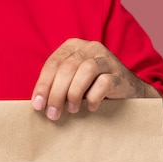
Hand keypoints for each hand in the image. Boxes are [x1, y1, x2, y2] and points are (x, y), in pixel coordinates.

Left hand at [31, 38, 158, 119]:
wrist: (126, 93)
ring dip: (74, 94)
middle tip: (53, 114)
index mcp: (73, 47)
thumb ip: (55, 86)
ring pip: (85, 71)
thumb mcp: (70, 83)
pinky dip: (94, 97)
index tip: (38, 106)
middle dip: (56, 93)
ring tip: (72, 109)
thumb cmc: (90, 88)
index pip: (53, 63)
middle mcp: (90, 48)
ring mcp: (107, 59)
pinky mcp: (119, 74)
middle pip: (67, 68)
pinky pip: (104, 83)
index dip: (43, 85)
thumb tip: (37, 103)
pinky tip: (91, 108)